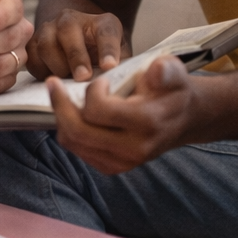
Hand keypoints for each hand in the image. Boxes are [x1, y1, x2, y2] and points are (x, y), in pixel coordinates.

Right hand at [27, 8, 128, 80]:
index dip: (108, 49)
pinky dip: (40, 70)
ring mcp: (50, 28)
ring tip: (66, 80)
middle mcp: (72, 19)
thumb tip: (122, 83)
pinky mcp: (33, 42)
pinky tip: (52, 79)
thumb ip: (123, 66)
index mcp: (102, 22)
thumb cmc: (103, 54)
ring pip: (46, 44)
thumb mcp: (121, 55)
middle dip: (76, 56)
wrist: (79, 39)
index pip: (106, 32)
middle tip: (83, 77)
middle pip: (69, 31)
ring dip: (56, 65)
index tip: (110, 66)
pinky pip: (31, 57)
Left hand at [48, 55, 196, 173]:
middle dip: (60, 105)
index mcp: (147, 123)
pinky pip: (78, 151)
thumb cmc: (173, 90)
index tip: (101, 81)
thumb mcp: (175, 72)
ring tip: (62, 97)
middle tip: (53, 83)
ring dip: (62, 117)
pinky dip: (70, 131)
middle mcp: (134, 148)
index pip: (99, 111)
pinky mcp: (113, 168)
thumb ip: (165, 70)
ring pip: (73, 142)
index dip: (92, 91)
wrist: (184, 119)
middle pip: (78, 131)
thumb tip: (155, 70)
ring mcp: (123, 162)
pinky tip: (75, 114)